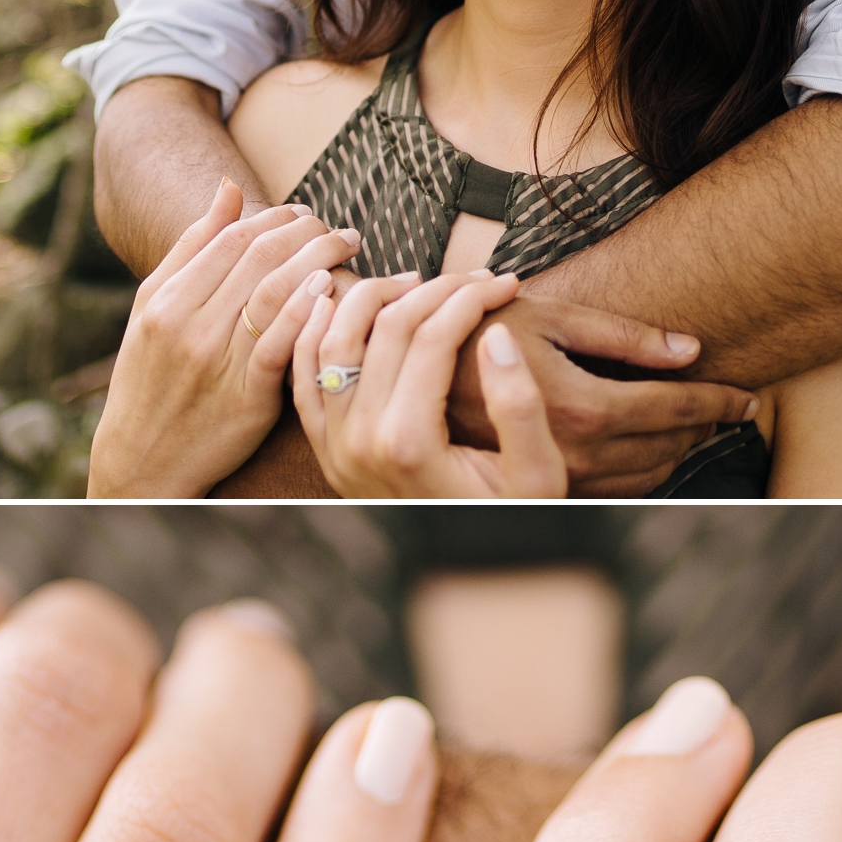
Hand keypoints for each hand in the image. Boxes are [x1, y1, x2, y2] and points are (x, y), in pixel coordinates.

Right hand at [88, 180, 360, 495]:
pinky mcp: (246, 398)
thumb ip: (191, 248)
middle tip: (337, 228)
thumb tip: (230, 189)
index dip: (276, 217)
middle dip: (306, 232)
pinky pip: (281, 345)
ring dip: (318, 260)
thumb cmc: (149, 378)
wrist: (142, 459)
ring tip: (346, 248)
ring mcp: (218, 363)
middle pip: (259, 259)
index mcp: (167, 300)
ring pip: (275, 293)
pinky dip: (307, 311)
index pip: (232, 239)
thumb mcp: (152, 309)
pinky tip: (331, 289)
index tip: (304, 212)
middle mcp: (190, 327)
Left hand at [292, 267, 567, 497]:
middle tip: (471, 277)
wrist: (463, 565)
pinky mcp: (323, 447)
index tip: (507, 282)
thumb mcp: (538, 475)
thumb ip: (519, 406)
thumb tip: (495, 334)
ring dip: (369, 295)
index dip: (472, 296)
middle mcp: (360, 440)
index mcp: (410, 443)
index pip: (433, 335)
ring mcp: (334, 444)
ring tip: (414, 280)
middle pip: (385, 327)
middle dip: (434, 287)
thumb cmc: (509, 519)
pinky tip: (340, 300)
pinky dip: (316, 328)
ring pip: (333, 338)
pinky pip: (304, 372)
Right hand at [440, 293, 757, 495]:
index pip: (676, 408)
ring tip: (703, 427)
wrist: (415, 372)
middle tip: (735, 408)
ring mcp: (560, 475)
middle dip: (708, 426)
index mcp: (584, 405)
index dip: (720, 401)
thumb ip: (626, 335)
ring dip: (683, 451)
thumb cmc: (483, 327)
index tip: (749, 397)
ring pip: (647, 475)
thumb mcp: (552, 315)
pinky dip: (648, 471)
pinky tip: (657, 450)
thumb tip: (691, 349)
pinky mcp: (544, 486)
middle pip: (669, 445)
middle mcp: (577, 451)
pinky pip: (616, 489)